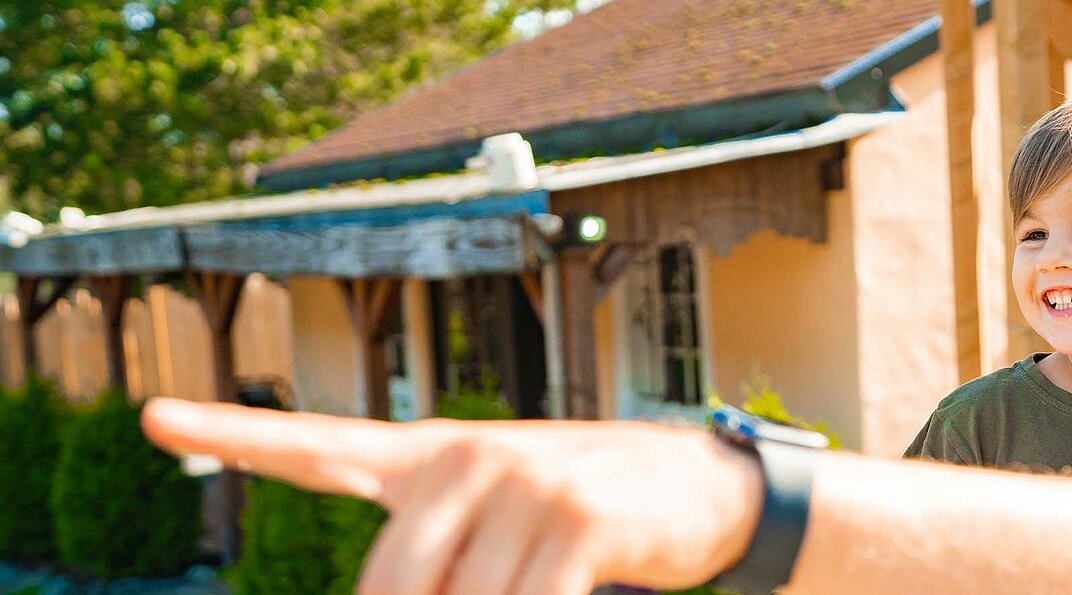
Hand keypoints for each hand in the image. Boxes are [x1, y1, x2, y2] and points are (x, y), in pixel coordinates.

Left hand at [139, 398, 762, 593]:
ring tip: (539, 579)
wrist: (700, 491)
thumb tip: (401, 594)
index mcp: (436, 455)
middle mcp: (469, 457)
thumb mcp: (503, 523)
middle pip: (395, 584)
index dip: (234, 436)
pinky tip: (567, 588)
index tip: (155, 418)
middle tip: (486, 591)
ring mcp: (524, 483)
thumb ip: (437, 554)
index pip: (320, 446)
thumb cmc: (586, 515)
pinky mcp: (577, 519)